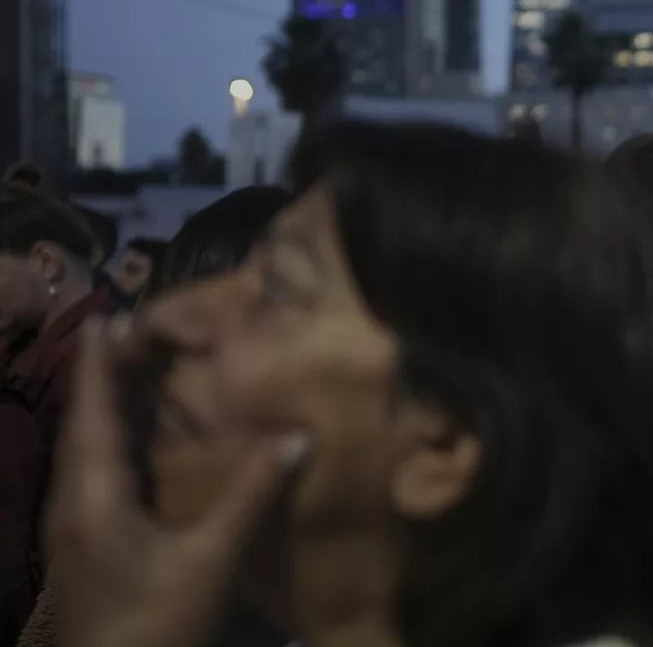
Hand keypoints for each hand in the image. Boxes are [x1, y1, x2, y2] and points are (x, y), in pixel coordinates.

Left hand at [47, 318, 308, 646]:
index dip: (102, 364)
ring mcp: (75, 528)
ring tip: (133, 372)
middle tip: (131, 330)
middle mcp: (74, 503)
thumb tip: (298, 437)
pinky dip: (113, 442)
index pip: (95, 412)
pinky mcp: (85, 547)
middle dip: (107, 377)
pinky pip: (94, 474)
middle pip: (86, 424)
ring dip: (107, 408)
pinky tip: (136, 442)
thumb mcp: (210, 561)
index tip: (107, 316)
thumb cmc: (156, 624)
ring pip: (86, 451)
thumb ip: (250, 497)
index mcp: (94, 496)